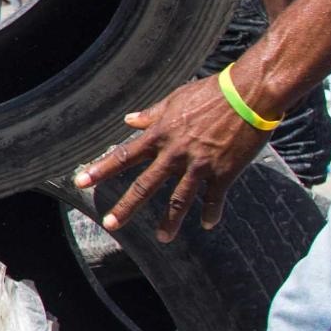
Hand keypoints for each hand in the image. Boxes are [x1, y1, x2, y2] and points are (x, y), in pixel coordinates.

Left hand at [76, 73, 268, 240]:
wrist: (250, 94)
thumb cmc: (212, 92)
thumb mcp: (176, 99)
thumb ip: (152, 114)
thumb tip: (129, 120)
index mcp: (160, 134)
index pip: (123, 156)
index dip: (100, 169)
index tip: (80, 182)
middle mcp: (175, 153)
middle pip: (145, 185)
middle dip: (126, 207)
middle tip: (111, 224)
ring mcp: (199, 165)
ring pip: (179, 200)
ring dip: (170, 222)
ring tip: (162, 237)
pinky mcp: (224, 172)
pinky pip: (213, 199)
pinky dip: (211, 213)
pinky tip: (208, 224)